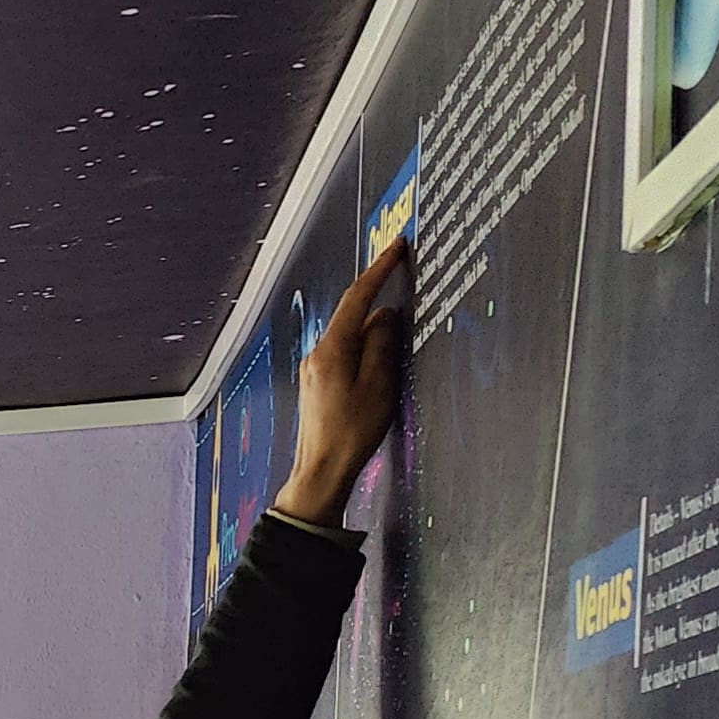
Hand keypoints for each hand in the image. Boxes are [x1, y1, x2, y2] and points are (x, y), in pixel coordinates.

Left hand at [280, 232, 408, 519]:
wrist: (321, 470)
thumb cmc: (352, 433)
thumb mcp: (379, 385)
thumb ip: (382, 344)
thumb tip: (385, 315)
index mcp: (332, 350)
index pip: (358, 298)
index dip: (379, 270)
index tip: (397, 248)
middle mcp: (317, 354)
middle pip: (354, 315)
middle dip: (379, 299)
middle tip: (405, 281)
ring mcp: (314, 369)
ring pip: (350, 336)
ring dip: (375, 332)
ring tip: (398, 344)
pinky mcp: (317, 382)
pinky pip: (346, 353)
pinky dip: (365, 349)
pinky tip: (380, 365)